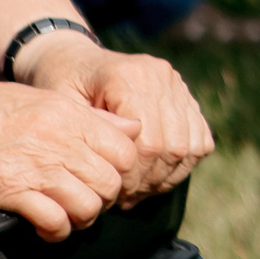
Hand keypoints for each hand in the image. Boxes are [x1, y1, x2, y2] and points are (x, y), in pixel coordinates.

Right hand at [0, 78, 138, 240]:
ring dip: (83, 219)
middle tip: (91, 201)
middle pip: (109, 184)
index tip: (109, 178)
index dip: (123, 171)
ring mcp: (37, 169)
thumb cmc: (0, 109)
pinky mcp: (11, 192)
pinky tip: (49, 228)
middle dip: (105, 199)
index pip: (125, 152)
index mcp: (74, 118)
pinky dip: (56, 231)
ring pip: (86, 206)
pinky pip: (53, 221)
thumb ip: (94, 118)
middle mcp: (61, 143)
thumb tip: (134, 129)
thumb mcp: (51, 101)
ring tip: (72, 217)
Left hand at [19, 37, 211, 199]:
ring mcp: (176, 83)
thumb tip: (117, 165)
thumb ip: (89, 132)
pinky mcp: (185, 94)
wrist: (74, 60)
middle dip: (151, 179)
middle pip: (173, 145)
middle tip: (128, 198)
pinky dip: (184, 162)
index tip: (114, 193)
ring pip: (191, 144)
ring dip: (169, 174)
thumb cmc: (59, 86)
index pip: (148, 142)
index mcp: (127, 76)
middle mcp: (159, 76)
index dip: (135, 175)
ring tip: (142, 189)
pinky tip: (157, 173)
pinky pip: (200, 137)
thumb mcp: (60, 108)